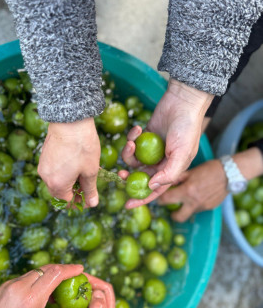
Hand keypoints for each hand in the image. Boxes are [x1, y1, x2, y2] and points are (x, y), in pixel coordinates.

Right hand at [38, 118, 100, 206]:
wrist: (70, 120)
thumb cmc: (82, 146)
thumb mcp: (91, 171)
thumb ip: (90, 189)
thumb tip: (92, 203)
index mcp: (57, 185)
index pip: (67, 202)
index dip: (80, 202)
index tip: (89, 197)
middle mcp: (46, 178)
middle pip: (59, 193)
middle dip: (73, 192)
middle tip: (87, 185)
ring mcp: (43, 166)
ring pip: (55, 181)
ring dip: (68, 181)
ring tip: (83, 172)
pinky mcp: (43, 156)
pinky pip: (52, 170)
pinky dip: (62, 172)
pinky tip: (74, 163)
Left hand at [120, 79, 212, 208]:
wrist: (183, 102)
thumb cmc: (187, 129)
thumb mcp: (182, 154)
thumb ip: (169, 173)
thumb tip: (152, 186)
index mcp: (171, 170)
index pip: (154, 190)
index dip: (141, 199)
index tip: (127, 205)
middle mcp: (160, 163)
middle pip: (140, 177)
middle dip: (128, 177)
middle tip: (120, 174)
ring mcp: (151, 151)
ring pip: (133, 161)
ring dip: (128, 154)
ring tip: (131, 143)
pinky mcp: (144, 138)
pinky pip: (132, 145)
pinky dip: (132, 138)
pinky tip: (138, 129)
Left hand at [158, 159, 226, 221]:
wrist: (230, 174)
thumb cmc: (209, 169)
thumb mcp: (190, 171)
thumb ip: (177, 179)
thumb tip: (164, 183)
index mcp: (187, 191)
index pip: (167, 200)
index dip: (160, 200)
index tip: (159, 198)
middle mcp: (194, 202)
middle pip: (178, 217)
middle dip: (172, 215)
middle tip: (171, 209)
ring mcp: (203, 206)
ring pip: (189, 213)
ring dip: (185, 208)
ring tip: (186, 198)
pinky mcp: (210, 207)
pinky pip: (198, 209)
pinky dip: (195, 204)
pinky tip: (198, 195)